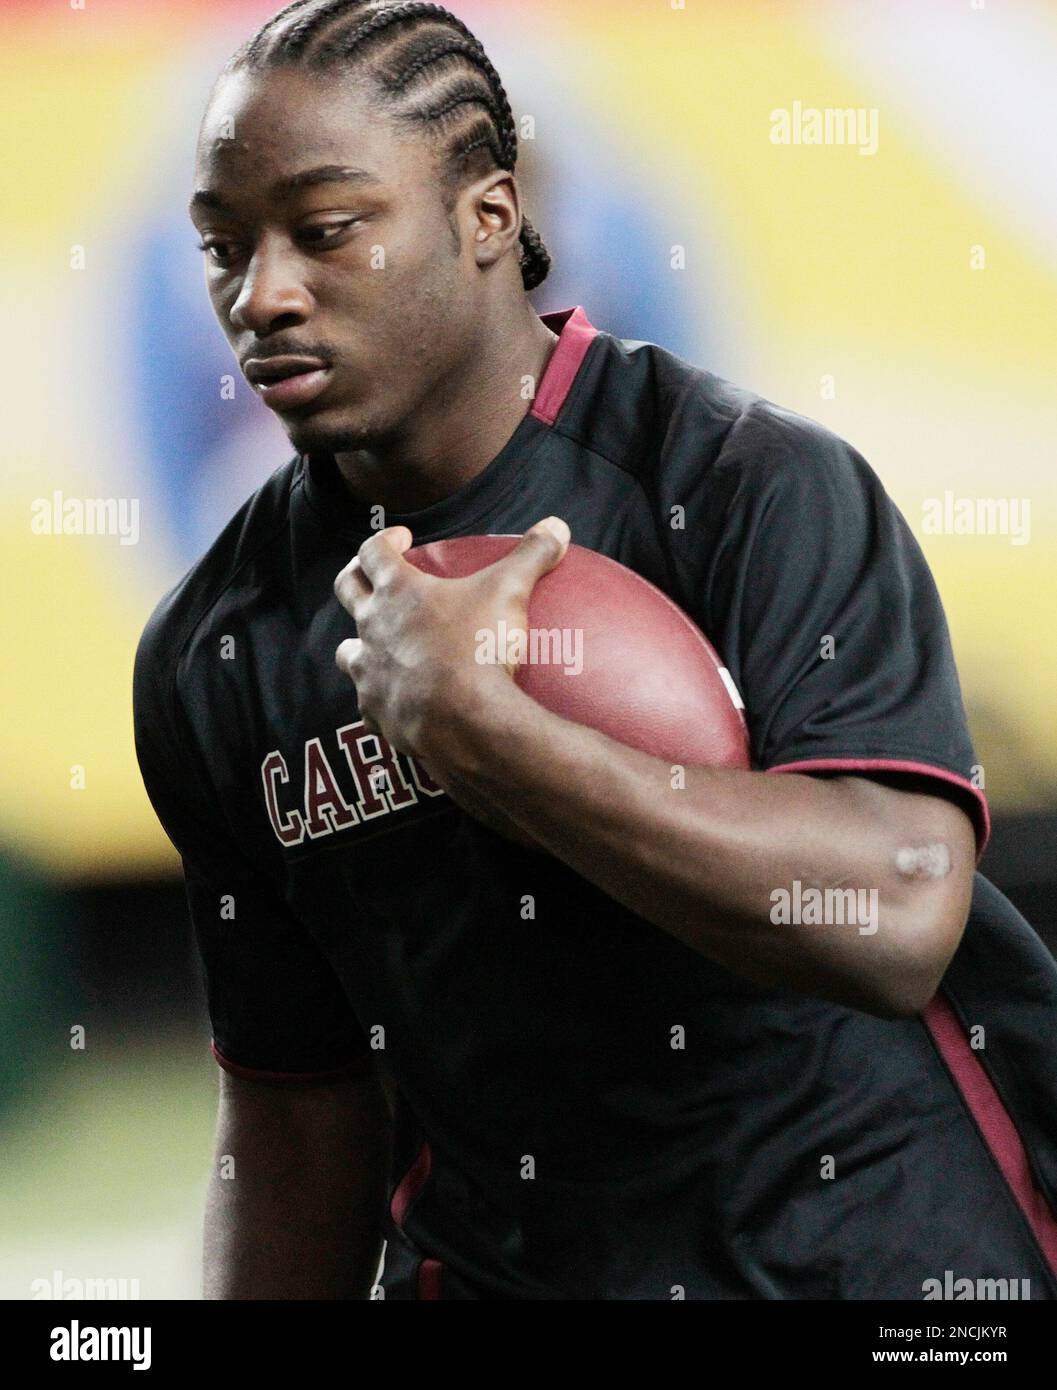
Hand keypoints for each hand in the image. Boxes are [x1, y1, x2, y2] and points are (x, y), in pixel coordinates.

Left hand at [333, 518, 570, 769]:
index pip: (373, 551)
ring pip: (347, 652)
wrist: (463, 720)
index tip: (402, 539)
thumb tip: (556, 526)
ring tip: (378, 645)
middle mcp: (372, 627)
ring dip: (358, 644)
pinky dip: (378, 699)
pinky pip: (368, 705)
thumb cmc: (479, 646)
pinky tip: (394, 702)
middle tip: (374, 577)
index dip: (385, 539)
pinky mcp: (377, 712)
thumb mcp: (510, 592)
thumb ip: (531, 556)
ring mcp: (369, 673)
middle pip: (347, 591)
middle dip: (357, 577)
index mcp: (397, 591)